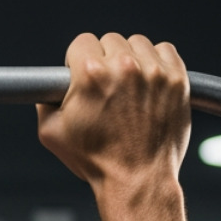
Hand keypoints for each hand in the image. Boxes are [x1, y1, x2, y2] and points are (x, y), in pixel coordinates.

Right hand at [37, 32, 189, 188]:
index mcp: (90, 75)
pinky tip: (148, 81)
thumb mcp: (51, 134)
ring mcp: (154, 72)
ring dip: (131, 58)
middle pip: (110, 40)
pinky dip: (156, 61)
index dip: (77, 60)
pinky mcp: (177, 80)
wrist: (137, 179)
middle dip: (104, 59)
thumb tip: (46, 89)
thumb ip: (43, 103)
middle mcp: (124, 67)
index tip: (82, 74)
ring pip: (138, 43)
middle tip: (105, 86)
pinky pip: (165, 51)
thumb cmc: (96, 160)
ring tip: (128, 85)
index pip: (82, 42)